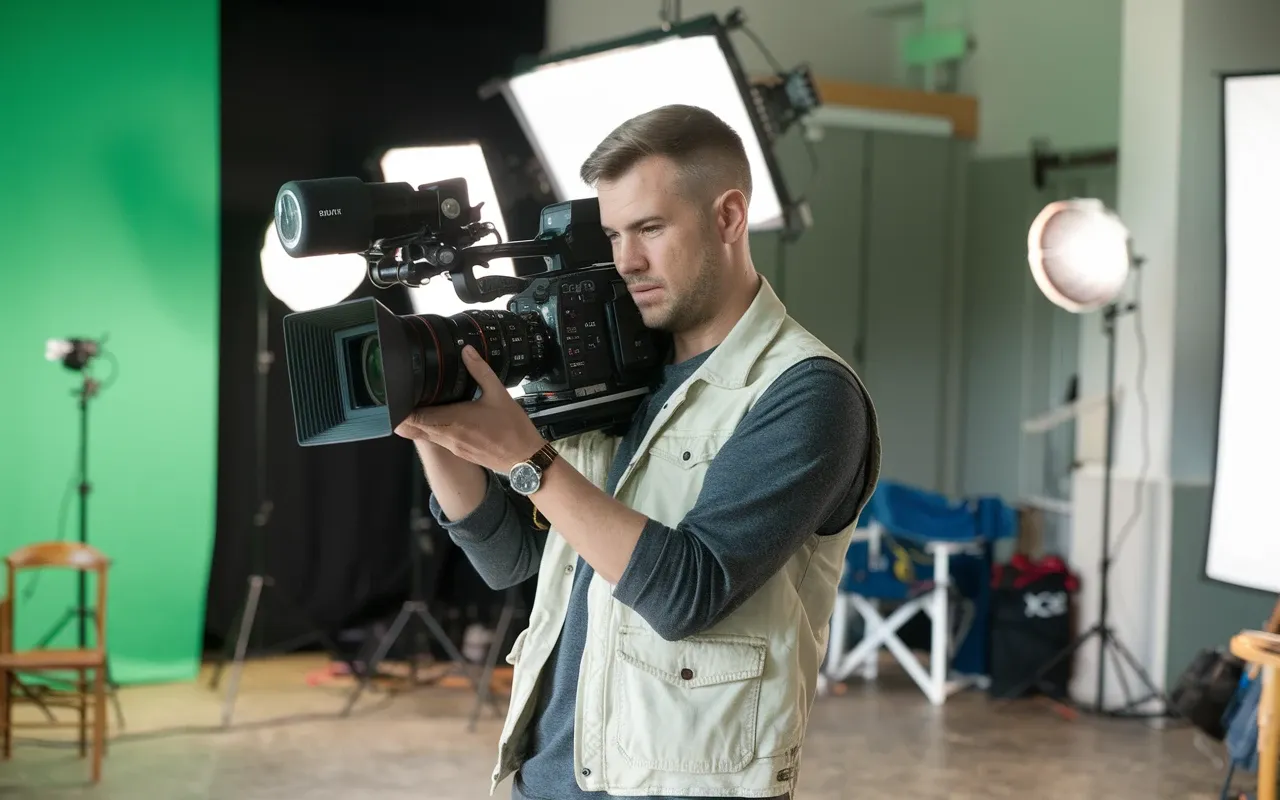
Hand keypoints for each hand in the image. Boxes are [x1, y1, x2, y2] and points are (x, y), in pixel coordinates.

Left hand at [394, 345, 546, 474]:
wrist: (525, 458)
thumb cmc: (513, 430)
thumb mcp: (499, 394)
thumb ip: (480, 370)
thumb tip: (467, 352)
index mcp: (454, 421)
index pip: (415, 418)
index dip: (401, 409)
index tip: (398, 395)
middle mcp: (448, 437)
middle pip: (413, 429)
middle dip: (405, 415)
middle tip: (404, 398)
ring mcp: (452, 447)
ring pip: (424, 435)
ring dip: (419, 421)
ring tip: (422, 404)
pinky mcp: (459, 452)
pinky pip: (438, 440)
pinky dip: (433, 428)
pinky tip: (443, 417)